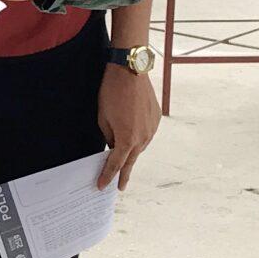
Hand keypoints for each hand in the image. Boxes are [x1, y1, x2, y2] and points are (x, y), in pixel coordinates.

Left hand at [96, 64, 158, 189]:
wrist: (131, 71)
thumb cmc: (112, 93)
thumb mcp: (103, 118)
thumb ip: (109, 137)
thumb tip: (114, 146)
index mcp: (126, 140)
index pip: (115, 165)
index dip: (108, 176)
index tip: (102, 186)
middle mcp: (142, 138)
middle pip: (131, 160)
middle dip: (124, 174)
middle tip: (120, 186)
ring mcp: (151, 129)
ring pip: (140, 147)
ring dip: (131, 153)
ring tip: (125, 160)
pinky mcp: (156, 119)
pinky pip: (146, 134)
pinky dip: (139, 137)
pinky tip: (133, 136)